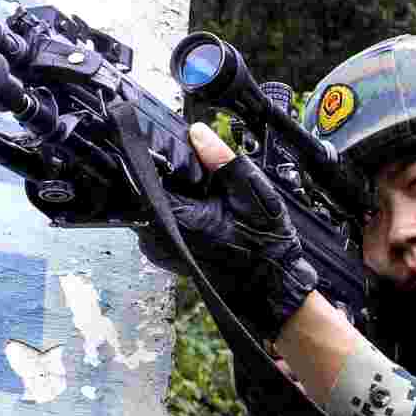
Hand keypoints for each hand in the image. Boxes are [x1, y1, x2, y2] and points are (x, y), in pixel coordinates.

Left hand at [135, 122, 319, 337]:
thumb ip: (220, 158)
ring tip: (194, 192)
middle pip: (143, 193)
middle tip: (187, 170)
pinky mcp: (166, 257)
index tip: (166, 149)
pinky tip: (194, 210)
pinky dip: (170, 213)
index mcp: (180, 217)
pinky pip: (157, 225)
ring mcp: (162, 250)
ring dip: (164, 195)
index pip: (147, 177)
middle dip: (160, 177)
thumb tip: (196, 132)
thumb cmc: (265, 243)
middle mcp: (163, 237)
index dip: (155, 158)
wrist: (272, 284)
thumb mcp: (250, 190)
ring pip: (149, 209)